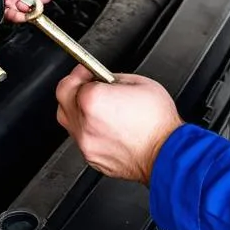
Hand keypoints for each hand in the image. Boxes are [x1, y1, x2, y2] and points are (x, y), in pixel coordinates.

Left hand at [55, 66, 183, 184]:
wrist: (167, 154)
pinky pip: (82, 140)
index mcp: (93, 100)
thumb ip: (113, 78)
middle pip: (63, 100)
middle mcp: (84, 123)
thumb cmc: (158, 122)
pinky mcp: (92, 159)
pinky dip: (89, 131)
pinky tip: (106, 127)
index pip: (71, 80)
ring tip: (97, 108)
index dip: (81, 72)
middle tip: (88, 85)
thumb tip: (103, 80)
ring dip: (78, 111)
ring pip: (69, 122)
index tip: (87, 71)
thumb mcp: (139, 82)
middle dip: (73, 89)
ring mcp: (86, 143)